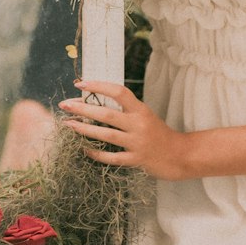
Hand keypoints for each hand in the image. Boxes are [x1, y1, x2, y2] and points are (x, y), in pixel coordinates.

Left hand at [59, 79, 191, 180]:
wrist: (180, 156)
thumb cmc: (158, 133)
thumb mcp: (145, 116)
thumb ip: (125, 110)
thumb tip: (94, 101)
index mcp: (141, 110)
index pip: (118, 92)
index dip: (99, 86)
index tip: (80, 83)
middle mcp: (139, 125)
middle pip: (106, 114)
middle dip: (83, 109)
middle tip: (65, 104)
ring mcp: (137, 143)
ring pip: (105, 135)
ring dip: (84, 129)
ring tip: (68, 124)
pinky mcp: (136, 160)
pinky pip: (111, 157)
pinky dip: (96, 153)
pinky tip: (83, 148)